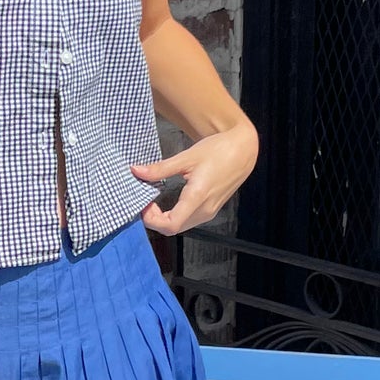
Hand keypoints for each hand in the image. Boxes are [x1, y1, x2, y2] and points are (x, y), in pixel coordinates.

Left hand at [135, 122, 257, 234]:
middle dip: (154, 220)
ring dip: (163, 220)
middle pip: (173, 229)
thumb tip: (137, 171)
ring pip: (180, 227)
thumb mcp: (186, 157)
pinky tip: (167, 204)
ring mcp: (210, 212)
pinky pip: (188, 221)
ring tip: (153, 202)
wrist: (242, 150)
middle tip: (145, 202)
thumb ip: (160, 168)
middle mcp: (205, 209)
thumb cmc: (218, 150)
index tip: (144, 204)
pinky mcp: (211, 210)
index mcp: (198, 196)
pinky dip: (174, 217)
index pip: (170, 224)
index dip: (152, 219)